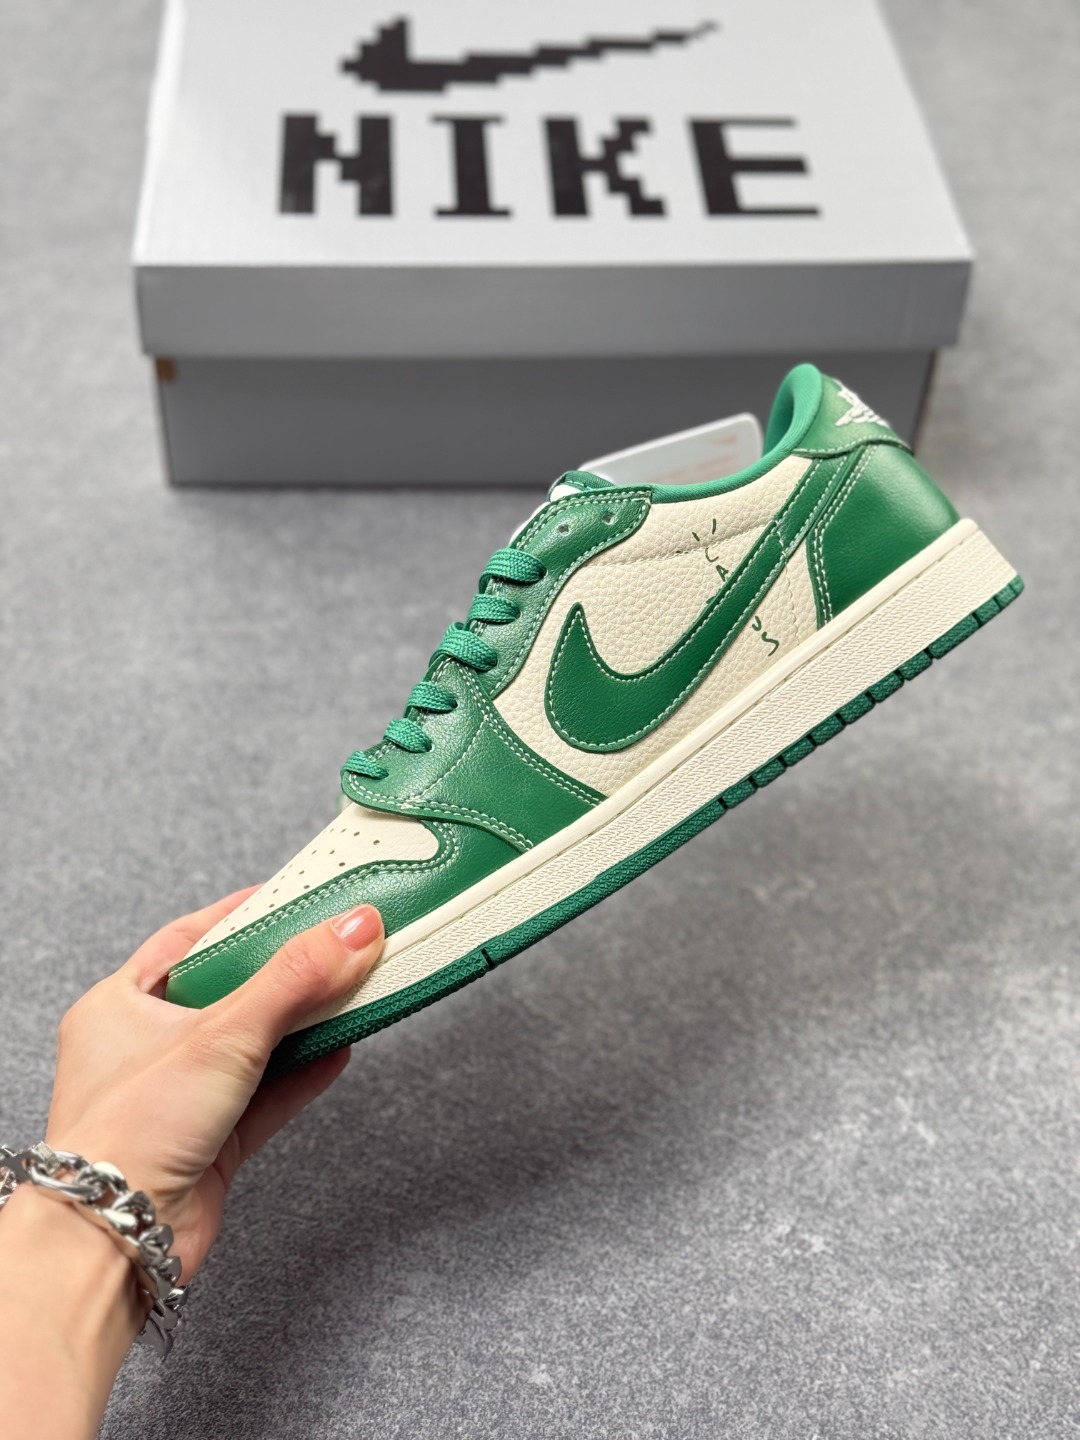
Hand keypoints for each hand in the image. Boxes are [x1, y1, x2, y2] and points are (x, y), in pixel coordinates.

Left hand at [43, 887, 383, 1278]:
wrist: (114, 1243)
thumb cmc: (127, 1136)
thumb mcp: (222, 1034)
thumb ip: (294, 978)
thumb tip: (351, 929)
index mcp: (120, 1005)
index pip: (189, 939)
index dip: (244, 916)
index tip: (295, 897)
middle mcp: (146, 1048)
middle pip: (230, 991)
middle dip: (285, 970)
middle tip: (335, 941)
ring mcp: (180, 1097)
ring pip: (255, 1043)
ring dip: (303, 1021)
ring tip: (351, 988)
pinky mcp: (211, 1142)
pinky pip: (268, 1095)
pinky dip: (304, 1072)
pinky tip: (339, 1049)